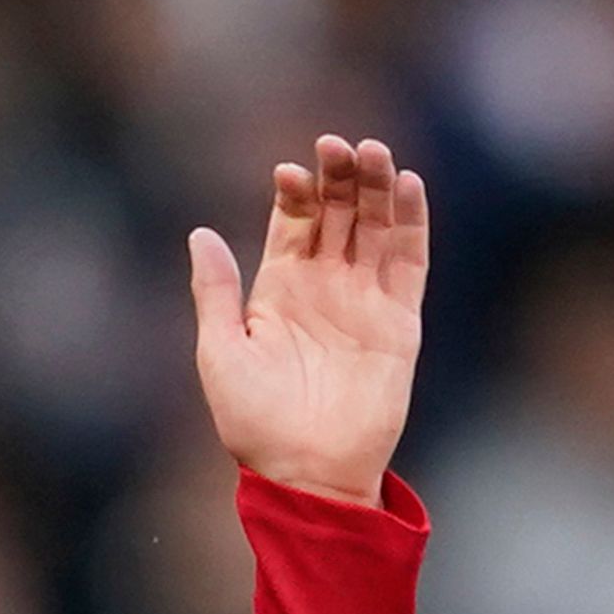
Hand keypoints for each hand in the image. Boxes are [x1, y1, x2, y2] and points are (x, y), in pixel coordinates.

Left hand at [188, 135, 428, 506]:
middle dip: (338, 178)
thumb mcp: (221, 350)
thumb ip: (215, 291)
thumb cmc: (252, 420)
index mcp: (278, 289)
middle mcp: (324, 287)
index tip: (288, 171)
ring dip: (376, 189)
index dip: (293, 193)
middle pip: (337, 216)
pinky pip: (410, 263)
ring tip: (373, 150)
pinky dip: (413, 224)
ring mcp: (365, 300)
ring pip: (376, 229)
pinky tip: (409, 186)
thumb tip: (200, 233)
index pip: (291, 223)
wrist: (305, 470)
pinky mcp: (400, 321)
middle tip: (336, 143)